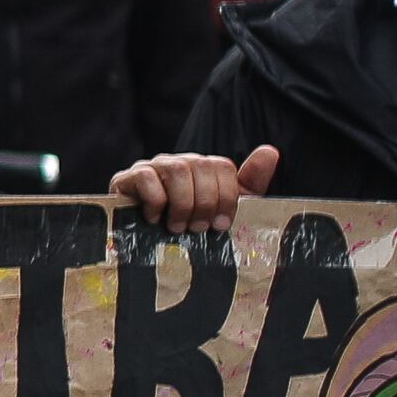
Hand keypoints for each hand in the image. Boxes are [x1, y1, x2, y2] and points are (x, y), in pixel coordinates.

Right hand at [109, 146, 281, 233]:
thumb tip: (271, 151)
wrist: (139, 246)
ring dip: (182, 204)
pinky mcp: (126, 178)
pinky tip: (154, 220)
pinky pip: (146, 177)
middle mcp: (178, 162)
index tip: (222, 225)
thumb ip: (249, 184)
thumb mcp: (223, 212)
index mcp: (202, 169)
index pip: (221, 166)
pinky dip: (155, 202)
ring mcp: (151, 167)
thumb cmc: (186, 230)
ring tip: (178, 228)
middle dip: (205, 203)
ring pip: (177, 169)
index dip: (226, 197)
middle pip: (202, 166)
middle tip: (198, 229)